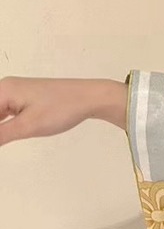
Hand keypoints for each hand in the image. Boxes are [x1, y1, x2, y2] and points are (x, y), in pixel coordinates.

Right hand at [0, 76, 126, 145]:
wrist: (90, 98)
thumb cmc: (61, 108)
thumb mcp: (27, 126)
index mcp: (3, 90)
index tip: (2, 137)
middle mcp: (5, 89)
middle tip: (5, 139)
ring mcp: (14, 95)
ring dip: (0, 129)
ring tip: (7, 139)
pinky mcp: (23, 101)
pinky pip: (2, 115)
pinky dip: (1, 128)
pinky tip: (5, 138)